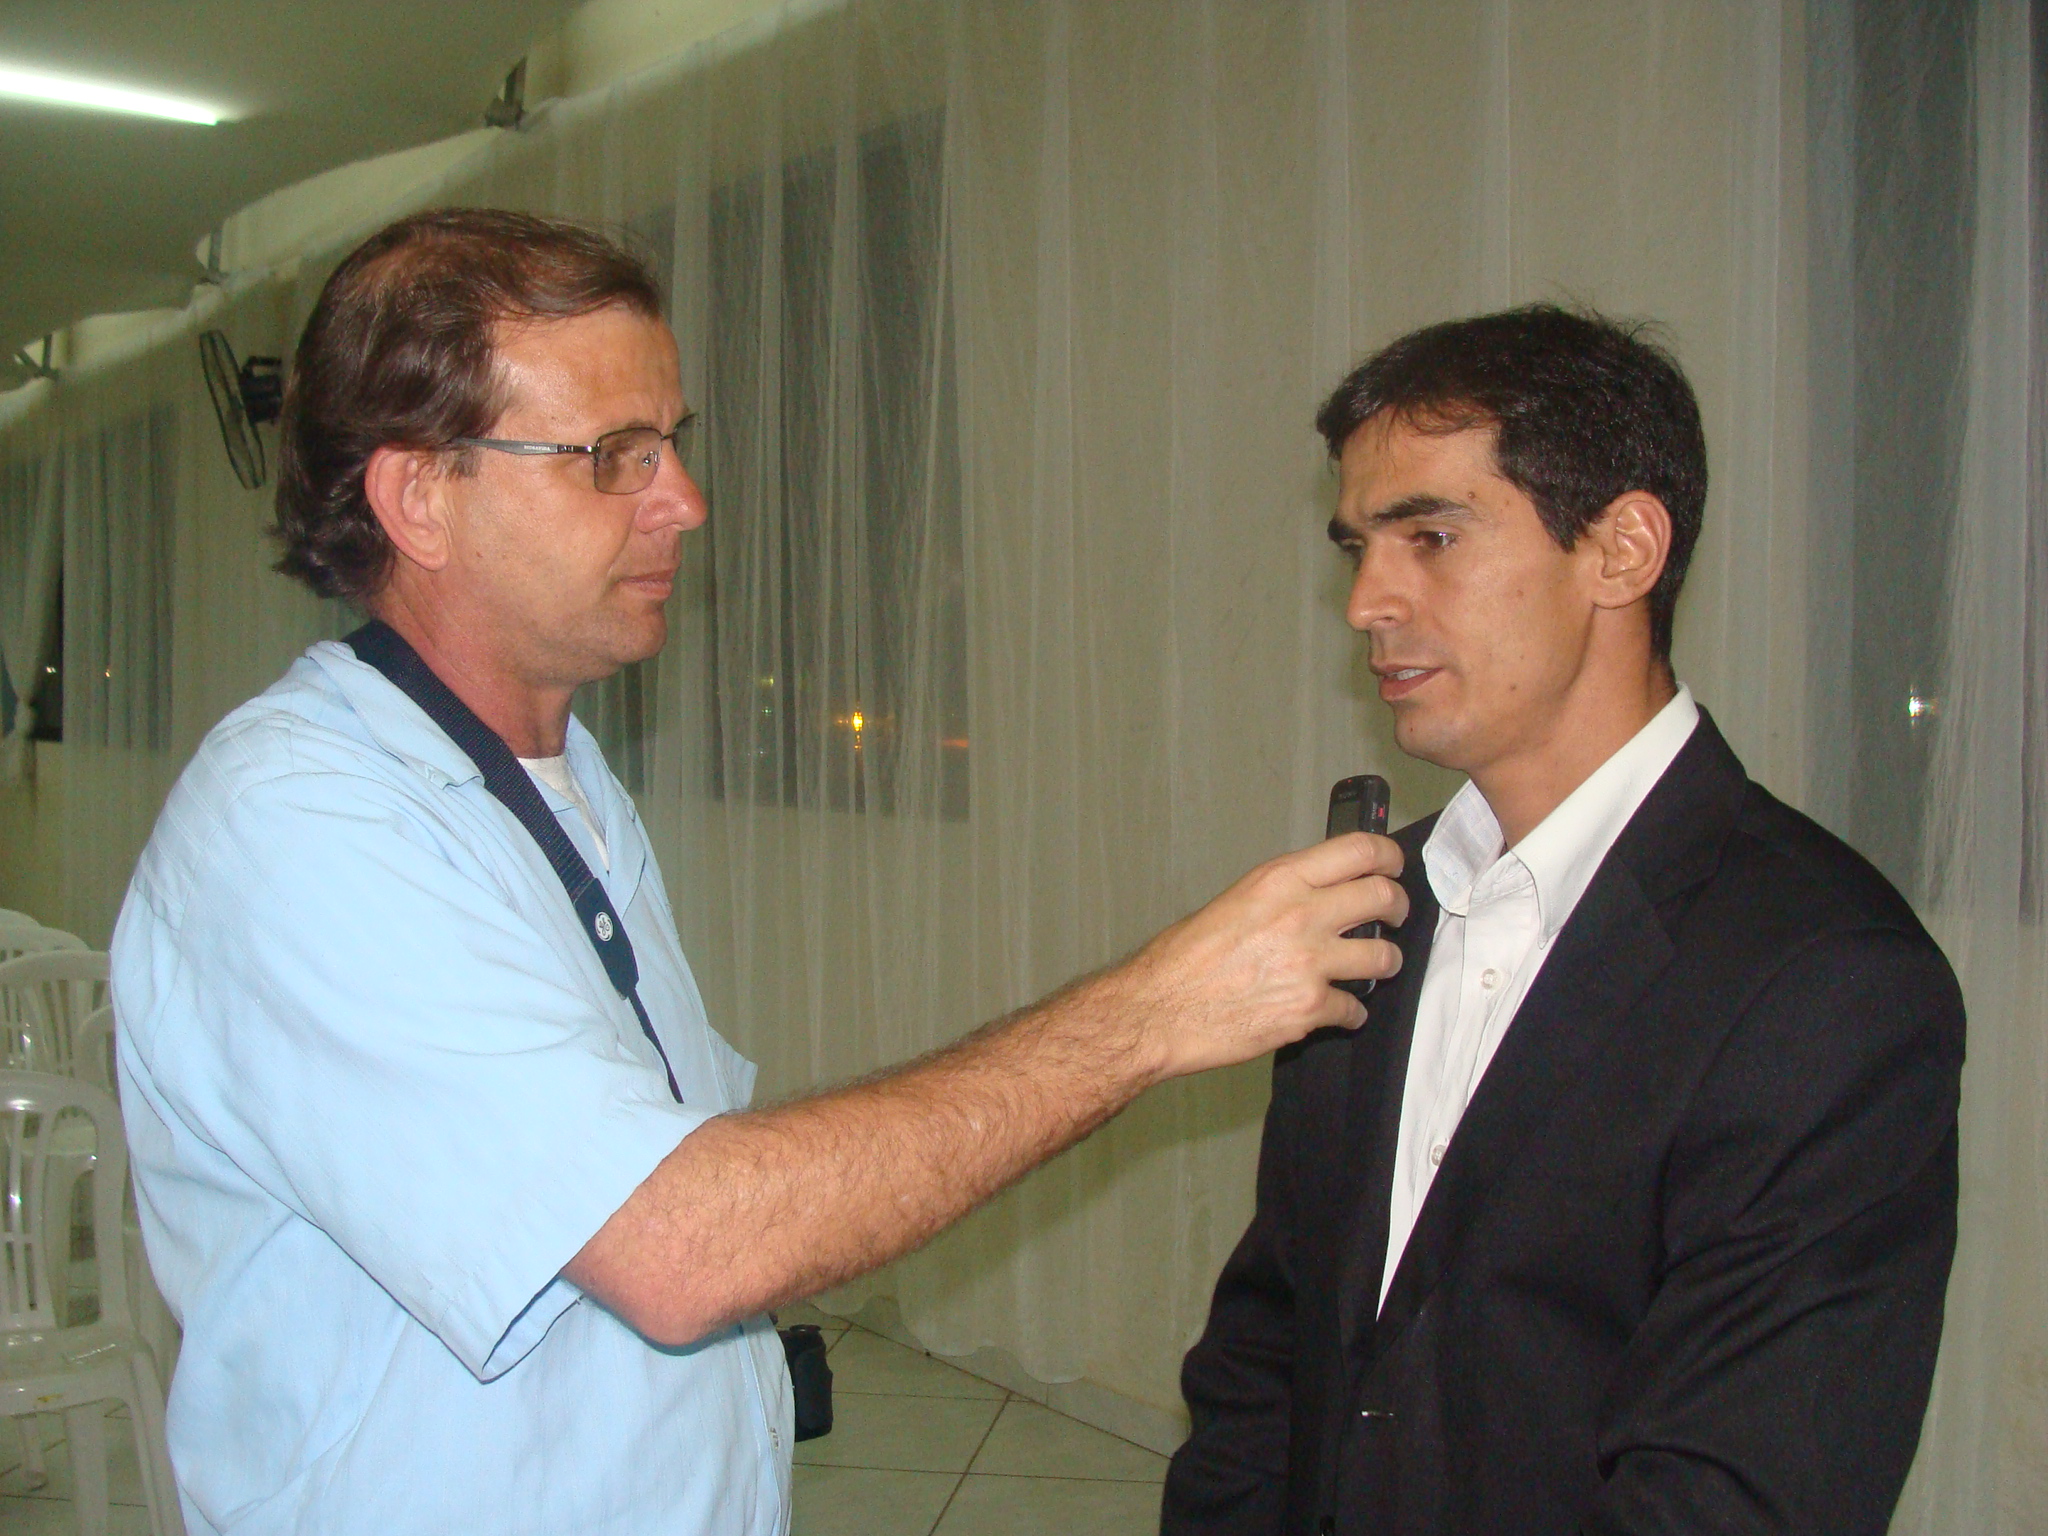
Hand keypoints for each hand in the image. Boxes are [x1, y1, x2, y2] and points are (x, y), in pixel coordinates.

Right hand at [1103, 832, 1407, 1082]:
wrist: (1159, 1010)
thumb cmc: (1183, 960)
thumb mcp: (1234, 902)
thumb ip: (1282, 895)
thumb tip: (1320, 897)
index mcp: (1280, 880)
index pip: (1360, 850)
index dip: (1388, 857)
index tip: (1392, 866)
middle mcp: (1301, 915)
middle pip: (1384, 898)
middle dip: (1398, 907)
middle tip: (1395, 914)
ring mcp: (1310, 964)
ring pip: (1385, 957)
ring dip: (1384, 962)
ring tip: (1373, 966)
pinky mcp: (1310, 1009)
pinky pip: (1355, 1008)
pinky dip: (1349, 1012)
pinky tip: (1335, 1010)